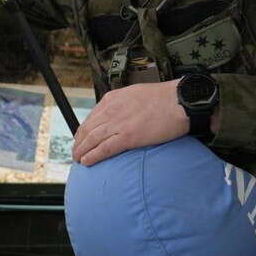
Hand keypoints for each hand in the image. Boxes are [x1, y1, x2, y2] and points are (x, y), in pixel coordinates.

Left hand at [71, 80, 188, 166]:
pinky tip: (87, 162)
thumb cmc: (165, 97)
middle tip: (76, 151)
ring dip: (81, 151)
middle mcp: (111, 110)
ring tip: (78, 159)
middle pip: (87, 129)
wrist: (179, 100)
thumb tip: (120, 114)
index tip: (81, 138)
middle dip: (79, 142)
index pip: (92, 117)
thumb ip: (124, 104)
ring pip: (91, 139)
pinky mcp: (128, 137)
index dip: (83, 130)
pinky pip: (104, 149)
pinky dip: (93, 156)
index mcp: (112, 99)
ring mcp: (118, 124)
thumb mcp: (136, 93)